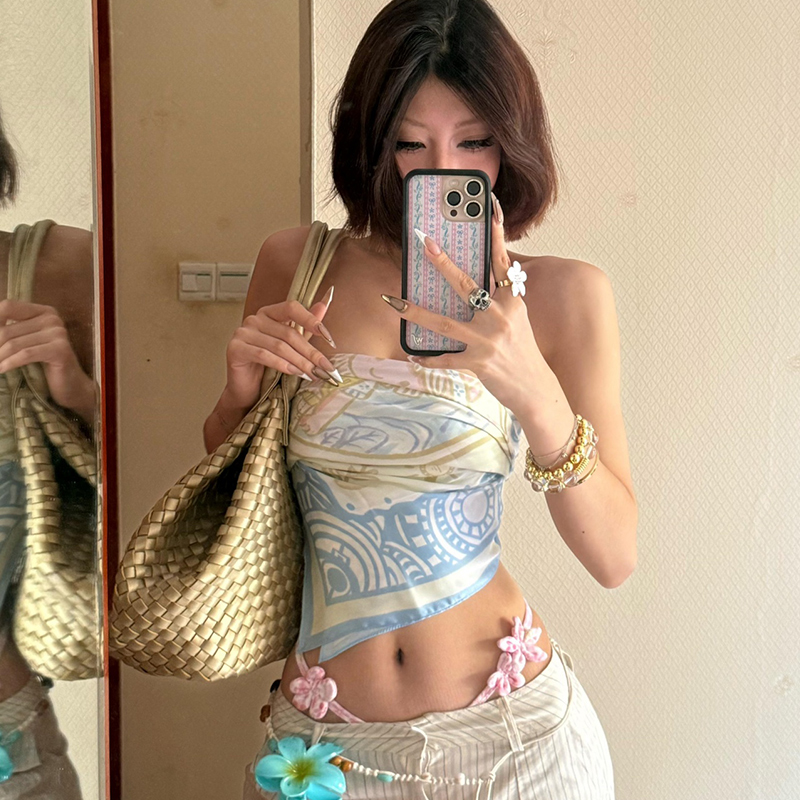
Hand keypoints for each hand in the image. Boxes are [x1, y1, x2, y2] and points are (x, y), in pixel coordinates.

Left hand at [0, 299, 95, 421]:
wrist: (72, 385)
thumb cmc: (46, 365)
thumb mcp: (27, 343)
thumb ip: (11, 331)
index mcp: (43, 312)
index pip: (8, 307)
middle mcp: (52, 318)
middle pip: (7, 329)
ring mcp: (58, 333)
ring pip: (14, 344)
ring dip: (0, 357)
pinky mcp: (60, 350)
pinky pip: (26, 354)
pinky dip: (10, 363)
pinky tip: (2, 370)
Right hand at [223, 289, 340, 410]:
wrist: (247, 388)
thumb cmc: (269, 365)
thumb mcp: (292, 343)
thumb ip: (306, 324)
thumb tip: (325, 303)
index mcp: (269, 313)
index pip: (292, 308)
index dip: (311, 320)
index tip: (329, 338)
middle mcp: (254, 319)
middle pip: (288, 333)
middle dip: (311, 352)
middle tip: (326, 367)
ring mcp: (243, 333)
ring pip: (279, 346)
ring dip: (300, 362)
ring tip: (314, 374)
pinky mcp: (235, 349)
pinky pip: (263, 355)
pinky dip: (282, 365)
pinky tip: (295, 373)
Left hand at [380, 195, 552, 413]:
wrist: (536, 388)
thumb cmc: (521, 350)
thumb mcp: (516, 317)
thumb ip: (499, 297)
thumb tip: (472, 280)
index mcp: (511, 300)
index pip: (501, 260)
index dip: (495, 230)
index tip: (487, 203)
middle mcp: (500, 316)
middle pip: (466, 285)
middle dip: (443, 263)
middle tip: (425, 244)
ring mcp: (488, 340)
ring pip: (444, 322)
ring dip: (415, 311)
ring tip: (394, 300)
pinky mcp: (478, 363)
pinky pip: (444, 358)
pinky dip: (427, 358)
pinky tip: (412, 355)